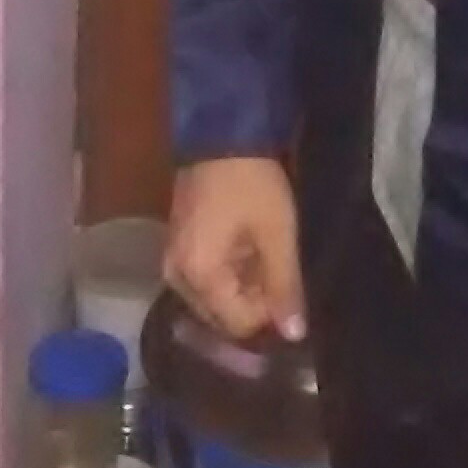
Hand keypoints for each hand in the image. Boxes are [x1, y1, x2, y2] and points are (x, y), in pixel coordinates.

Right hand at [165, 157, 305, 343]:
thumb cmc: (252, 184)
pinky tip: (248, 244)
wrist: (221, 133)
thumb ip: (285, 286)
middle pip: (224, 314)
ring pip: (217, 296)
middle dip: (255, 299)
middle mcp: (177, 278)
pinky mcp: (178, 246)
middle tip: (276, 263)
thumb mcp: (277, 234)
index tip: (288, 279)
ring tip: (264, 250)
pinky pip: (207, 277)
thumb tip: (295, 334)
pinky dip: (231, 269)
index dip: (270, 309)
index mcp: (197, 278)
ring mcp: (173, 262)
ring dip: (244, 283)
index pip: (239, 324)